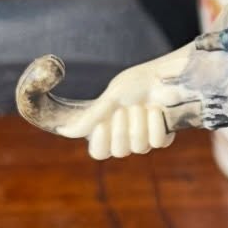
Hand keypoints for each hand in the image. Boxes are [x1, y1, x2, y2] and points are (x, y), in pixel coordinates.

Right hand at [53, 58, 194, 160]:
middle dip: (122, 128)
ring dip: (140, 122)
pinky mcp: (163, 137)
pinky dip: (156, 124)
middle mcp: (125, 138)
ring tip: (142, 105)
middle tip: (125, 109)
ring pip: (139, 147)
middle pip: (119, 151)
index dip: (100, 141)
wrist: (163, 76)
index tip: (102, 123)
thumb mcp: (111, 97)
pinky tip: (156, 109)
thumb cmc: (136, 83)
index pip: (99, 152)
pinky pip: (157, 142)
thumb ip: (91, 117)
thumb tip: (64, 130)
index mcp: (108, 129)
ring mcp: (144, 139)